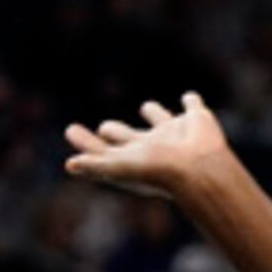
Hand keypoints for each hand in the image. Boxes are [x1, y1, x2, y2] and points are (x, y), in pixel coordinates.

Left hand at [64, 91, 242, 207]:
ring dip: (154, 112)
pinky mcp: (197, 120)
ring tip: (147, 108)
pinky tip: (189, 99)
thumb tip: (70, 165)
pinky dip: (192, 102)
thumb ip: (94, 166)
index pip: (102, 148)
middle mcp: (153, 146)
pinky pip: (193, 106)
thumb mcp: (119, 168)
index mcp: (132, 156)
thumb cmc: (158, 172)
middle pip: (127, 135)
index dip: (85, 142)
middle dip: (115, 130)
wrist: (200, 169)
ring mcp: (176, 132)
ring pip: (159, 118)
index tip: (70, 130)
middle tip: (105, 128)